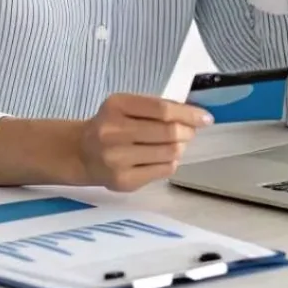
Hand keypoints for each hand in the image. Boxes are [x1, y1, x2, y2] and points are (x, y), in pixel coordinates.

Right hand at [77, 94, 212, 191]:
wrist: (81, 152)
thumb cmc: (111, 124)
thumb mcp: (126, 105)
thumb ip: (154, 107)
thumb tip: (193, 114)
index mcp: (116, 106)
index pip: (162, 109)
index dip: (189, 113)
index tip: (205, 117)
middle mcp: (113, 133)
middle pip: (168, 133)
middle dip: (188, 131)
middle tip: (191, 131)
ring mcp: (117, 160)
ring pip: (168, 153)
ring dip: (181, 147)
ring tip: (178, 143)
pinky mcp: (123, 182)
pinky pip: (162, 170)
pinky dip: (171, 162)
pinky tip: (164, 157)